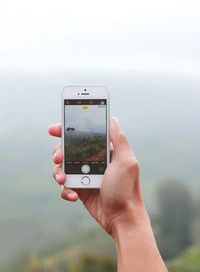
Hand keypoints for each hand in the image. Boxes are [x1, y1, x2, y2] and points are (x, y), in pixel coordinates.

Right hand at [48, 117, 145, 234]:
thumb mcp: (126, 161)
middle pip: (69, 150)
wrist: (122, 218)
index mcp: (105, 151)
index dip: (68, 131)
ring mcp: (86, 175)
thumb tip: (112, 119)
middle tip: (57, 157)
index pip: (84, 136)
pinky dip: (65, 190)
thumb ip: (119, 140)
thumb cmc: (126, 189)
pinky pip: (65, 185)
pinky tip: (73, 195)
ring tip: (62, 179)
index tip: (54, 130)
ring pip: (63, 167)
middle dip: (59, 152)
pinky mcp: (81, 189)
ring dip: (58, 171)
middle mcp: (93, 161)